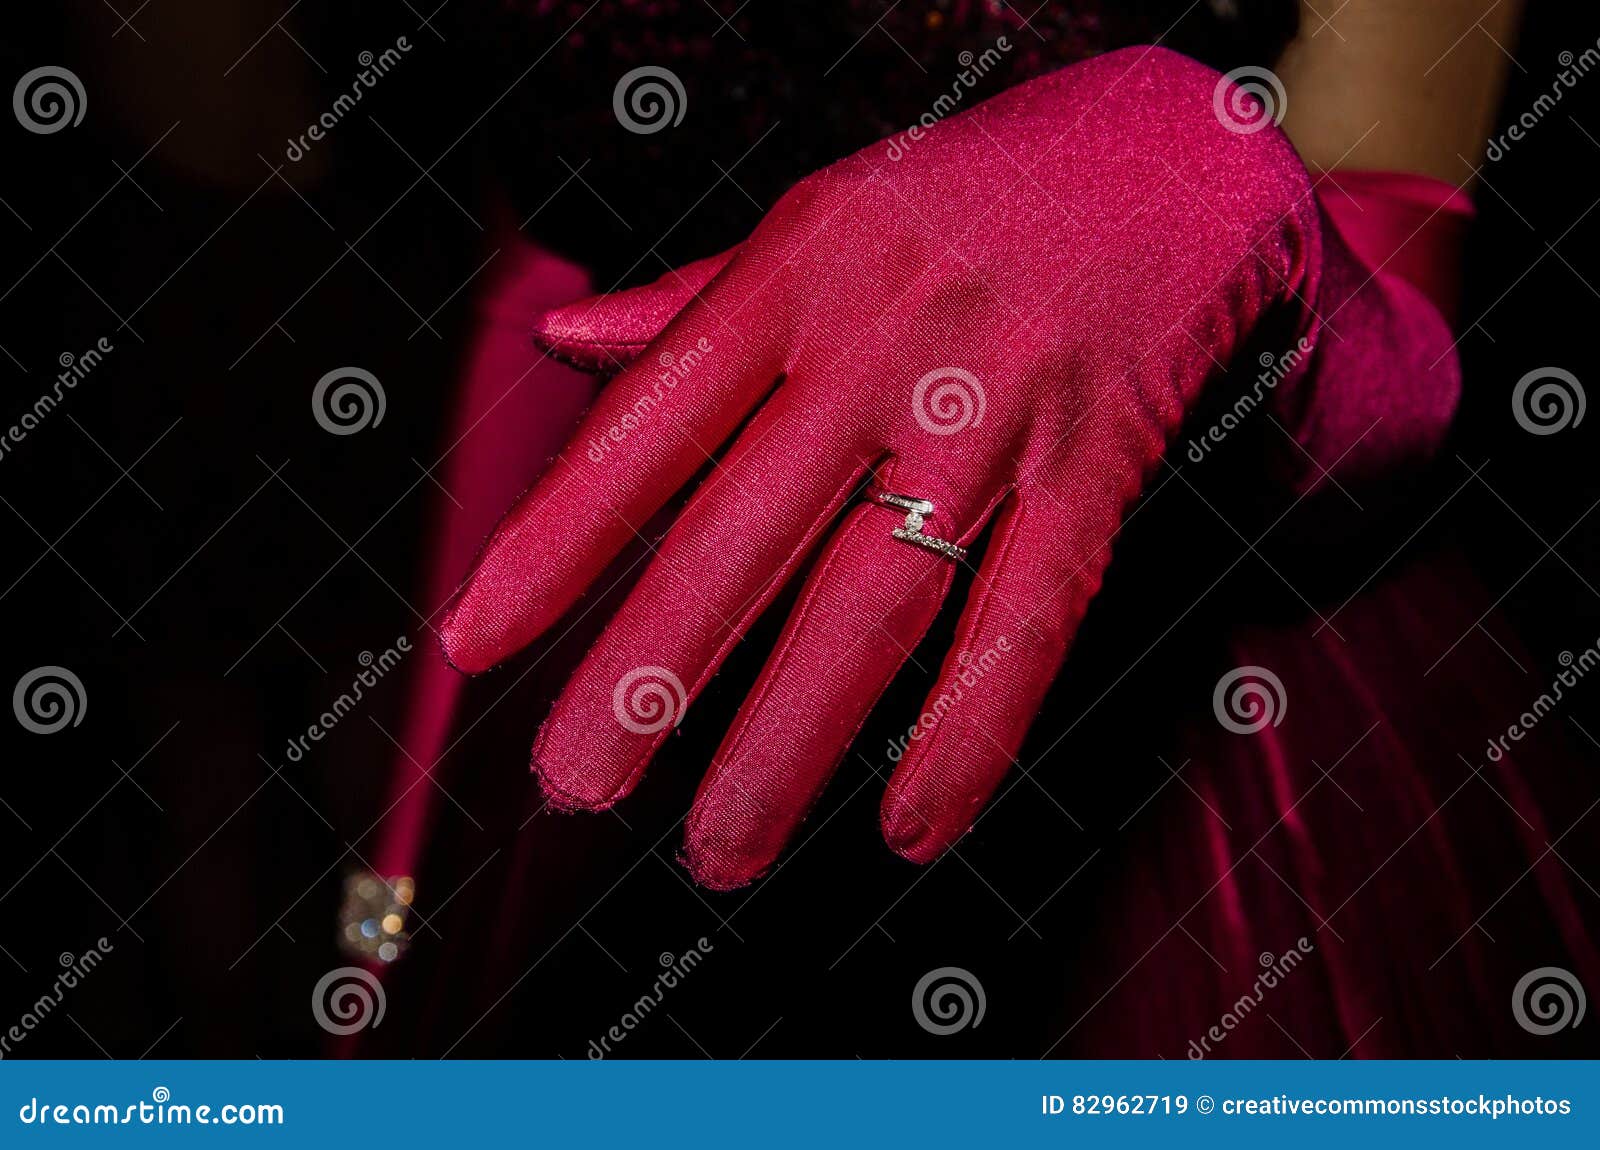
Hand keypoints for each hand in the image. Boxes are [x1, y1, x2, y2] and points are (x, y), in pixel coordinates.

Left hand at [440, 47, 1326, 887]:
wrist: (1175, 152)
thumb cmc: (969, 197)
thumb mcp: (820, 215)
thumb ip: (692, 300)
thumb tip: (561, 345)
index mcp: (796, 273)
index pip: (651, 423)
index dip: (557, 538)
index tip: (476, 643)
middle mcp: (883, 344)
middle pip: (746, 529)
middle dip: (652, 670)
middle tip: (574, 783)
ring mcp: (995, 410)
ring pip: (880, 594)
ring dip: (793, 736)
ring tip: (722, 850)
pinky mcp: (1096, 464)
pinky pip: (1034, 612)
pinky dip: (975, 728)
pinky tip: (917, 824)